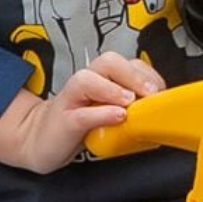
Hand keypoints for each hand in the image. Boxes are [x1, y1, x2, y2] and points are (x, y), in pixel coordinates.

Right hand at [0, 52, 166, 171]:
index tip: (161, 91)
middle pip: (108, 61)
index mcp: (102, 78)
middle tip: (150, 93)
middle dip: (133, 74)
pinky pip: (82, 112)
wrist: (41, 140)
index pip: (128, 63)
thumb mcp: (111, 111)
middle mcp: (87, 82)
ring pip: (88, 78)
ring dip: (113, 88)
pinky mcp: (65, 120)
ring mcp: (73, 99)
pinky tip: (116, 117)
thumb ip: (131, 105)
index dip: (147, 74)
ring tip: (129, 102)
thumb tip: (162, 108)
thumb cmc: (81, 124)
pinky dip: (101, 113)